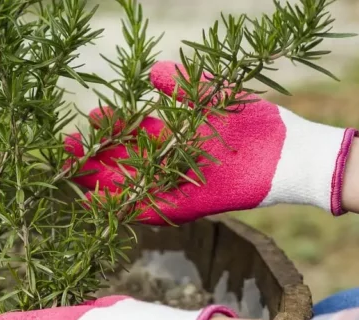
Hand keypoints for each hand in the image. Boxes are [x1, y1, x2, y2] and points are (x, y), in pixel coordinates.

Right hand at [64, 60, 358, 224]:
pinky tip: (104, 202)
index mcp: (178, 137)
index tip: (90, 117)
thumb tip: (153, 71)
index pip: (134, 133)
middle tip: (66, 150)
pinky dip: (129, 208)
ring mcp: (182, 185)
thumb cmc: (260, 124)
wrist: (291, 153)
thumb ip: (186, 86)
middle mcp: (175, 163)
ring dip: (104, 184)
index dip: (111, 128)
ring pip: (133, 187)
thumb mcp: (217, 97)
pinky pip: (156, 209)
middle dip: (96, 157)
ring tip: (75, 176)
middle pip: (125, 162)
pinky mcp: (194, 205)